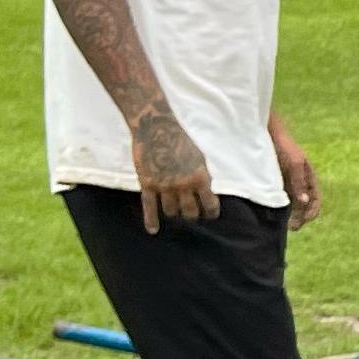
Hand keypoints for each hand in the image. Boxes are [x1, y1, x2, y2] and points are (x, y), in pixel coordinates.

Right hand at [129, 109, 218, 233]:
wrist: (156, 128)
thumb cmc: (180, 141)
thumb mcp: (199, 158)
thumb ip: (202, 178)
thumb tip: (206, 195)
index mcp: (200, 178)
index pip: (209, 205)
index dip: (211, 212)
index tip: (210, 215)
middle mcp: (183, 185)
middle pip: (190, 212)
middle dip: (192, 216)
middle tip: (192, 215)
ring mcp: (164, 186)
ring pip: (171, 211)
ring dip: (175, 213)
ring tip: (176, 212)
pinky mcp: (147, 184)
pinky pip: (149, 207)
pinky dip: (151, 220)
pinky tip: (153, 230)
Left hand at [268, 113, 318, 225]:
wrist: (267, 132)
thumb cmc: (283, 146)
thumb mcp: (295, 163)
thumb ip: (299, 182)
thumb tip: (305, 201)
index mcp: (309, 177)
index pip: (315, 200)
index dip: (312, 212)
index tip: (303, 221)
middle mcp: (300, 181)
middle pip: (305, 204)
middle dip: (301, 217)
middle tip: (292, 228)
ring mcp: (288, 182)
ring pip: (293, 203)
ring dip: (291, 214)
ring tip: (284, 225)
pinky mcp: (276, 181)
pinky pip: (281, 198)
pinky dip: (280, 207)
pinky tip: (273, 212)